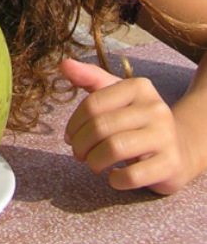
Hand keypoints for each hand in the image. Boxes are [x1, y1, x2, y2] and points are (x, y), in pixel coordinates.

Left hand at [60, 58, 192, 193]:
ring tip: (93, 163)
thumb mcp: (115, 94)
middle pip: (101, 127)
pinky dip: (116, 179)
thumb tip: (64, 64)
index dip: (74, 123)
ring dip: (95, 161)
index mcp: (138, 87)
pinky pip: (133, 175)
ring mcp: (165, 137)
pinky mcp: (171, 165)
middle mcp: (155, 108)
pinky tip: (113, 176)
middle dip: (81, 144)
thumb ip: (88, 78)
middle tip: (78, 153)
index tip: (69, 136)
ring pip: (115, 149)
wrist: (180, 146)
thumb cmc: (136, 118)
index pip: (93, 104)